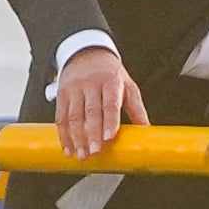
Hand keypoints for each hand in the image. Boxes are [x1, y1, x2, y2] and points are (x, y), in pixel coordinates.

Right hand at [54, 45, 146, 160]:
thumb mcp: (127, 85)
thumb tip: (146, 130)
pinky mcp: (62, 93)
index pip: (110, 103)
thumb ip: (136, 107)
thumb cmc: (111, 73)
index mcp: (111, 81)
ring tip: (82, 155)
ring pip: (74, 116)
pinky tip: (68, 148)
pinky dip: (63, 134)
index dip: (110, 121)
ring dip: (77, 138)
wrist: (87, 52)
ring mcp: (75, 87)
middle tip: (95, 152)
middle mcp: (91, 83)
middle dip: (92, 134)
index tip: (110, 138)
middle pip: (91, 111)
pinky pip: (61, 116)